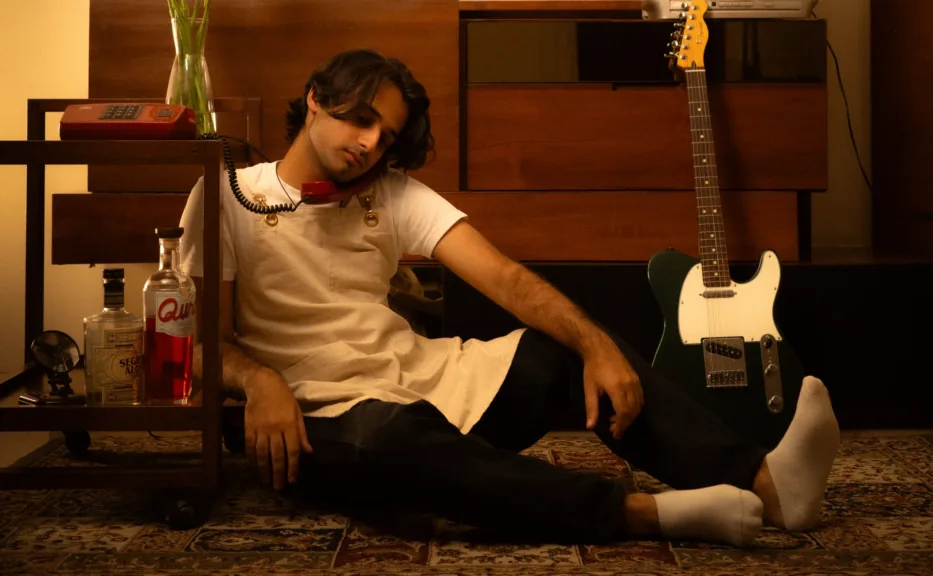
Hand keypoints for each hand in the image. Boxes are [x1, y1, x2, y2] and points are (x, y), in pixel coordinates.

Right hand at [244, 370, 313, 488]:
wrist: (262, 385)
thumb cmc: (284, 399)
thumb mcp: (297, 414)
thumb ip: (302, 434)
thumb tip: (308, 452)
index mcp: (290, 425)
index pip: (292, 450)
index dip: (293, 466)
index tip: (293, 480)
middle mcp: (275, 429)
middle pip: (276, 455)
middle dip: (278, 473)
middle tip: (278, 487)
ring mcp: (260, 429)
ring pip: (262, 454)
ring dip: (264, 470)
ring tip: (266, 481)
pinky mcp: (249, 428)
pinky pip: (250, 447)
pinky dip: (252, 459)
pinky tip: (255, 468)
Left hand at [582, 339, 643, 438]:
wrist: (601, 348)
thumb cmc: (592, 368)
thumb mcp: (589, 389)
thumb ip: (591, 408)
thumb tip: (590, 426)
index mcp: (617, 388)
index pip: (623, 413)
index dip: (620, 425)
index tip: (615, 434)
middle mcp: (630, 385)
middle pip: (633, 411)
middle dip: (625, 423)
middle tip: (614, 429)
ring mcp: (635, 381)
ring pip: (638, 404)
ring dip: (630, 416)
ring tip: (616, 420)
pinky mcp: (637, 378)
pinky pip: (640, 397)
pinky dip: (635, 407)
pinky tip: (624, 409)